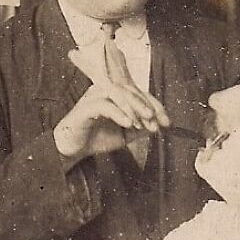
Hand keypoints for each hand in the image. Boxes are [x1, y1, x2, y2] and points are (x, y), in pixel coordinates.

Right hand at [54, 83, 169, 162]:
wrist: (73, 150)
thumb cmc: (96, 138)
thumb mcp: (125, 134)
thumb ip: (141, 128)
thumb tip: (158, 125)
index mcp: (115, 94)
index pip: (139, 93)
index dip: (155, 104)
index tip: (166, 121)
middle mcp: (104, 90)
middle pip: (131, 90)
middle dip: (147, 106)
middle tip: (156, 122)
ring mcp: (94, 96)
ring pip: (119, 93)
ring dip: (134, 108)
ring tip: (143, 124)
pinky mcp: (85, 107)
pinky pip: (105, 105)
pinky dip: (119, 114)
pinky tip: (129, 124)